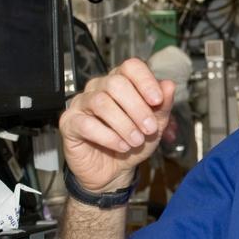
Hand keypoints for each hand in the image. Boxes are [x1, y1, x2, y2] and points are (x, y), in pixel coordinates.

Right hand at [58, 58, 174, 191]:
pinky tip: (121, 146)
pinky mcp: (69, 122)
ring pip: (101, 102)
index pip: (131, 67)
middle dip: (137, 108)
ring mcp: (82, 103)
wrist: (114, 171)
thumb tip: (169, 85)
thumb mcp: (156, 125)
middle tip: (150, 128)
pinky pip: (86, 124)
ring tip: (136, 141)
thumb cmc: (133, 142)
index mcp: (121, 81)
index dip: (145, 81)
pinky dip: (108, 137)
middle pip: (116, 83)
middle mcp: (99, 87)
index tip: (158, 101)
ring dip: (124, 124)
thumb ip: (163, 105)